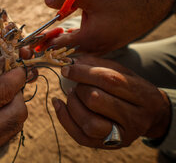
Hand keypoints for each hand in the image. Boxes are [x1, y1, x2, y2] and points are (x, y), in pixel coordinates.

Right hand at [0, 64, 26, 161]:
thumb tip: (3, 65)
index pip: (3, 93)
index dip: (16, 77)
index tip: (18, 67)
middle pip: (17, 113)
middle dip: (18, 93)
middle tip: (8, 80)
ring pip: (15, 126)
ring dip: (13, 106)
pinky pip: (5, 135)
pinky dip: (5, 118)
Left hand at [44, 0, 174, 53]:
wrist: (150, 0)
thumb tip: (46, 0)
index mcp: (89, 39)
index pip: (58, 46)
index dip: (44, 43)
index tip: (32, 42)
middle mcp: (96, 48)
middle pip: (67, 50)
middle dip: (52, 44)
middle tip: (38, 42)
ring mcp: (104, 48)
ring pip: (78, 49)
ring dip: (65, 42)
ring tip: (53, 36)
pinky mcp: (110, 44)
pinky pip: (89, 46)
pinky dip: (78, 40)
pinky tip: (71, 33)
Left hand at [52, 55, 170, 148]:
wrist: (150, 116)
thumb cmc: (132, 89)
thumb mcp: (123, 72)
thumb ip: (98, 65)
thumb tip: (71, 62)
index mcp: (143, 95)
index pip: (109, 80)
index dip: (83, 73)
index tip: (66, 68)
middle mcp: (135, 119)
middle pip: (96, 100)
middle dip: (80, 89)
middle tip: (78, 85)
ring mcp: (122, 136)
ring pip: (89, 123)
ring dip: (73, 105)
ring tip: (72, 95)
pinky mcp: (107, 146)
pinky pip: (80, 136)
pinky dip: (64, 118)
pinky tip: (59, 103)